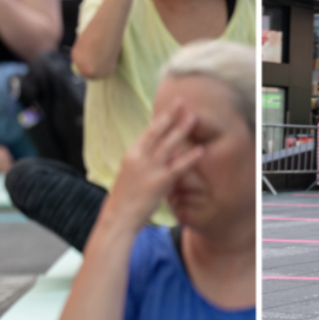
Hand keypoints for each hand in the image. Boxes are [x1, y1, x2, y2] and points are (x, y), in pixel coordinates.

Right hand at [100, 103, 201, 226]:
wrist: (118, 217)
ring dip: (182, 130)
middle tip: (182, 102)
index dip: (161, 118)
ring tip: (193, 118)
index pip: (148, 132)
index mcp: (131, 154)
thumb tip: (158, 153)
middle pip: (158, 131)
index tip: (172, 107)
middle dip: (171, 115)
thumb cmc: (124, 198)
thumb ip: (144, 162)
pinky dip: (189, 158)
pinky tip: (200, 151)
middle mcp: (139, 158)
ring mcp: (149, 169)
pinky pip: (177, 168)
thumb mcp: (130, 174)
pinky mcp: (158, 183)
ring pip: (168, 145)